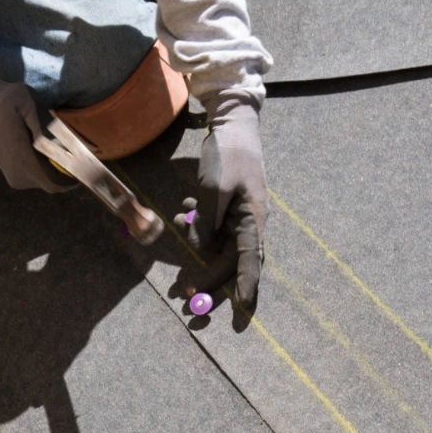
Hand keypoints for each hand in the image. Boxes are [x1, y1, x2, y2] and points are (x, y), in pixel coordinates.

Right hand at [0, 71, 74, 192]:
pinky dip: (47, 170)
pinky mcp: (15, 178)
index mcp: (22, 158)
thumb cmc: (7, 102)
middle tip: (78, 154)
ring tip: (61, 150)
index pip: (53, 183)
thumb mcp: (27, 102)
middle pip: (53, 184)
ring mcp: (15, 179)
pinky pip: (38, 179)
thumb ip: (45, 124)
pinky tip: (48, 153)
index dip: (72, 180)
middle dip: (67, 172)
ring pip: (46, 182)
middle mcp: (18, 175)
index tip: (86, 168)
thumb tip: (62, 145)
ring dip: (57, 170)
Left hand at [176, 99, 266, 309]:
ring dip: (196, 244)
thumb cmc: (229, 154)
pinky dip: (196, 223)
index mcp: (253, 218)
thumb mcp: (214, 189)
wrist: (233, 125)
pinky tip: (184, 206)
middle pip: (229, 259)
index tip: (242, 307)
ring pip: (216, 245)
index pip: (250, 258)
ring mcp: (237, 216)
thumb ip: (207, 221)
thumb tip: (200, 248)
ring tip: (178, 233)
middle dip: (208, 276)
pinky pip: (211, 227)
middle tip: (186, 296)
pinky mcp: (226, 208)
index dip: (247, 283)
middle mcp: (248, 222)